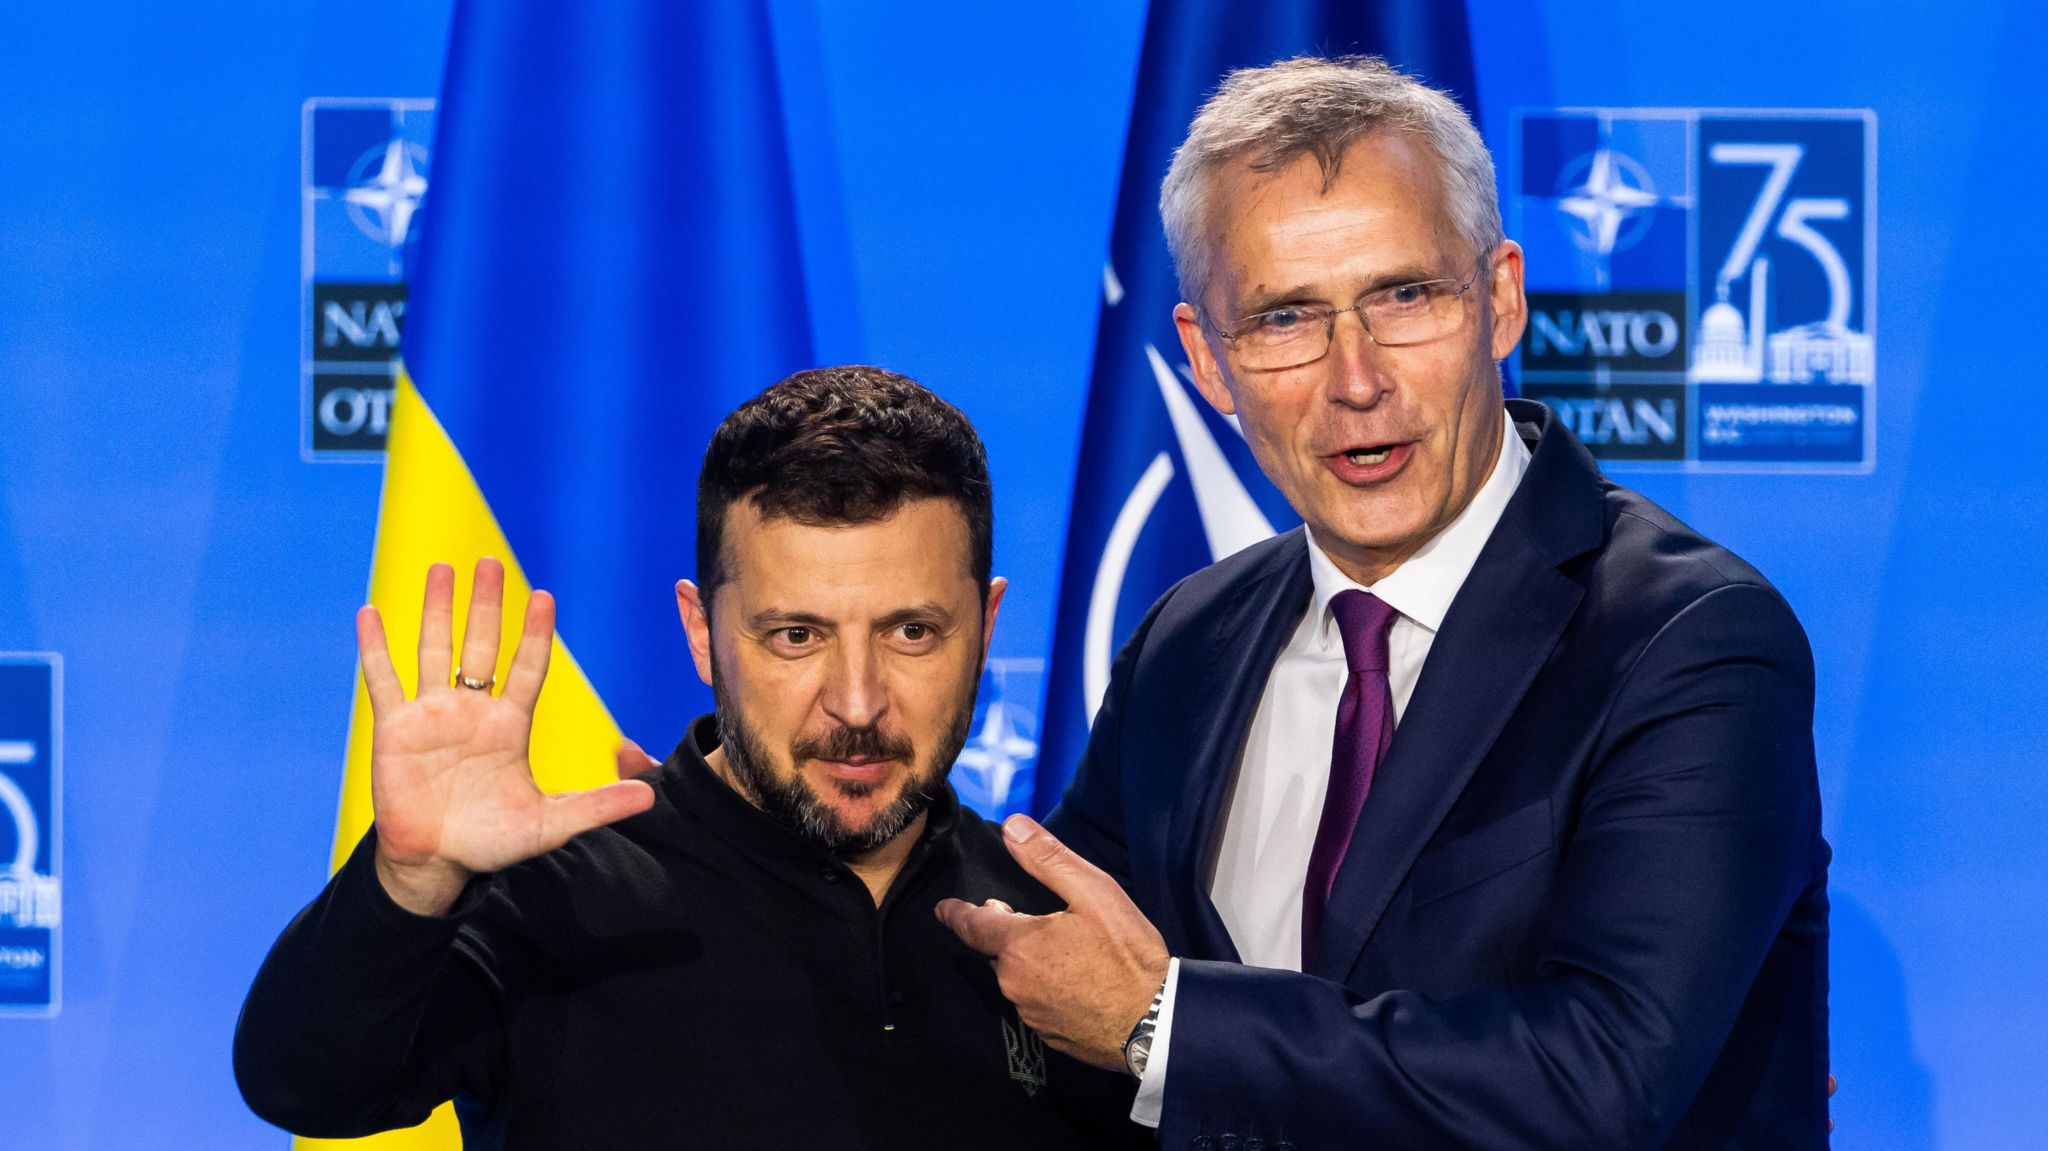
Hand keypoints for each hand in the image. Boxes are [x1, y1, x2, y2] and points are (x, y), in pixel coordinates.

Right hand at [359, 558, 654, 915]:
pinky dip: (376, 649)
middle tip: (490, 562)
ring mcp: (433, 715)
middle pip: (481, 646)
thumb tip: (649, 796)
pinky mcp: (395, 730)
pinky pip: (384, 682)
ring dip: (437, 610)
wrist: (436, 862)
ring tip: (442, 567)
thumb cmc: (493, 841)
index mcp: (510, 725)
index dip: (534, 634)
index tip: (543, 596)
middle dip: (486, 605)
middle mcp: (473, 711)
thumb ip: (596, 806)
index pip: (527, 667)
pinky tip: (371, 614)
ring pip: (435, 650)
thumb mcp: (550, 824)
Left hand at [936, 815, 1169, 1069]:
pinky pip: (1037, 1006)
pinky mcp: (1051, 1037)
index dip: (956, 914)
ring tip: (1058, 952)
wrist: (1156, 1023)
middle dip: (1003, 935)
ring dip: (1028, 964)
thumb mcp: (1094, 893)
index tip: (943, 909)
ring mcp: (1032, 1014)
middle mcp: (1015, 983)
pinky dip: (1046, 990)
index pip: (972, 925)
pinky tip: (1074, 984)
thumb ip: (1048, 859)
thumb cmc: (1126, 954)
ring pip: (1018, 980)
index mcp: (1019, 946)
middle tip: (1021, 919)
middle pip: (997, 953)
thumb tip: (1011, 826)